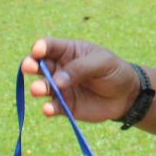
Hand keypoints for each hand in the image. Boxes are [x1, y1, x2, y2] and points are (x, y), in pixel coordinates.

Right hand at [22, 37, 138, 121]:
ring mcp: (60, 88)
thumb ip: (80, 68)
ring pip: (43, 86)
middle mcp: (59, 68)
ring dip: (38, 87)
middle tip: (29, 67)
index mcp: (68, 51)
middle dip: (30, 65)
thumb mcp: (102, 63)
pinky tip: (48, 109)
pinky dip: (48, 109)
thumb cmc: (114, 71)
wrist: (126, 96)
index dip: (41, 47)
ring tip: (38, 90)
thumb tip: (58, 79)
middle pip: (39, 65)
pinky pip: (53, 107)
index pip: (49, 46)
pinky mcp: (65, 106)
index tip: (38, 51)